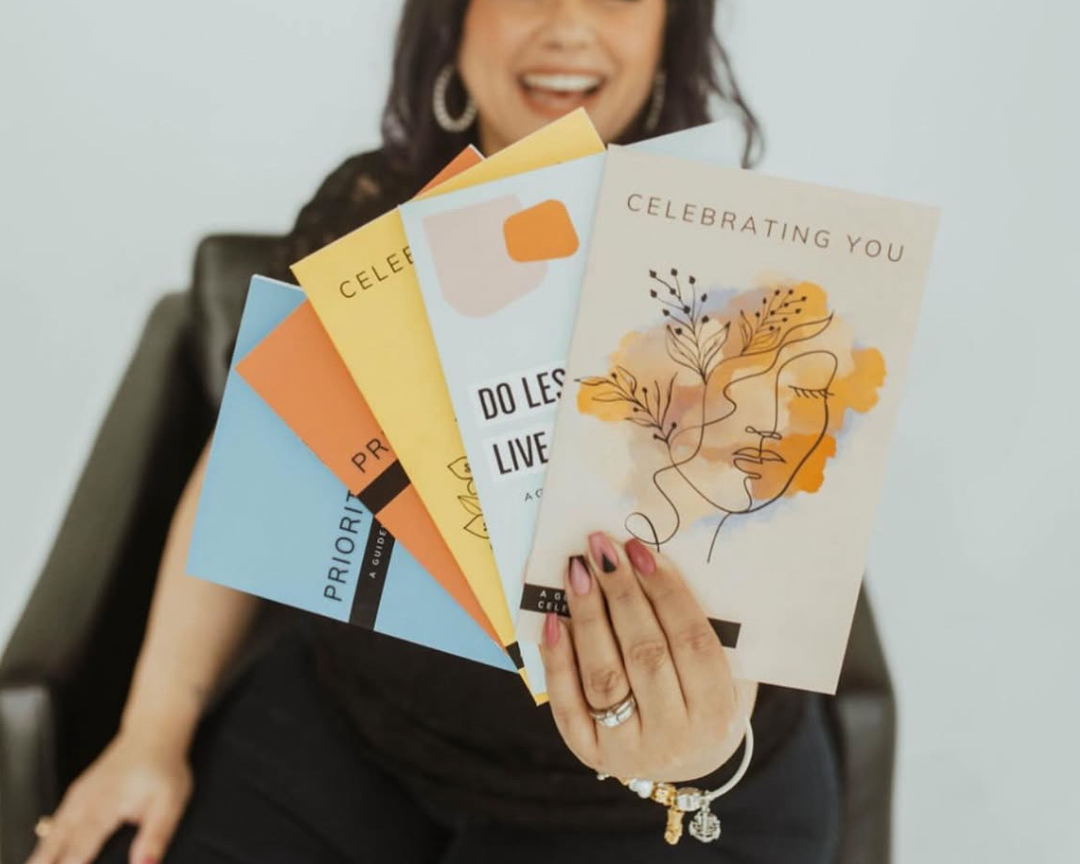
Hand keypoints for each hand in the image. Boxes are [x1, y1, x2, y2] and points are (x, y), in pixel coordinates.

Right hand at [27, 728, 191, 863]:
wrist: (153, 734)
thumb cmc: (162, 768)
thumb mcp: (170, 803)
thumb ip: (156, 836)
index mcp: (107, 804)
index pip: (82, 846)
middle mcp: (86, 801)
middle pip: (58, 842)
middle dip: (46, 862)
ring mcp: (78, 797)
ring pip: (52, 834)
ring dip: (42, 855)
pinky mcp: (76, 795)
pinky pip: (54, 824)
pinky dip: (47, 843)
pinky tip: (43, 858)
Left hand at [540, 533, 752, 782]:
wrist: (685, 758)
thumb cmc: (702, 694)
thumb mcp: (725, 668)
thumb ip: (701, 625)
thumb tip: (652, 561)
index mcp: (718, 712)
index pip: (693, 642)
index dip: (667, 592)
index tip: (640, 550)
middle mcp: (675, 736)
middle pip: (646, 655)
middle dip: (621, 594)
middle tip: (601, 548)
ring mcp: (630, 749)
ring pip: (604, 677)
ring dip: (588, 617)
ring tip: (577, 571)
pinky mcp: (590, 752)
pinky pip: (568, 703)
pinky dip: (558, 658)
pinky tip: (553, 618)